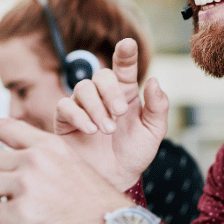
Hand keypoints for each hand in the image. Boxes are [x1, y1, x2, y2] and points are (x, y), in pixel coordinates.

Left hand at [0, 118, 133, 223]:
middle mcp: (35, 159)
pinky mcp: (21, 212)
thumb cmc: (92, 206)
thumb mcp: (70, 166)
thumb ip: (39, 161)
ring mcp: (27, 184)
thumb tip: (4, 171)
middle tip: (5, 204)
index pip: (3, 126)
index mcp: (48, 145)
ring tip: (11, 218)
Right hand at [55, 38, 169, 190]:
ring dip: (96, 107)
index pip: (124, 67)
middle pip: (101, 75)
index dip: (125, 53)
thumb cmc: (135, 154)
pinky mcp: (65, 121)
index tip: (128, 44)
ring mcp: (83, 106)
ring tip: (107, 130)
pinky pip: (65, 106)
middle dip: (111, 91)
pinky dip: (79, 116)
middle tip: (120, 112)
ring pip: (83, 88)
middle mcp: (103, 96)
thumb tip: (154, 80)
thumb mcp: (154, 132)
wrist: (116, 179)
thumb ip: (158, 107)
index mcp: (126, 93)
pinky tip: (91, 130)